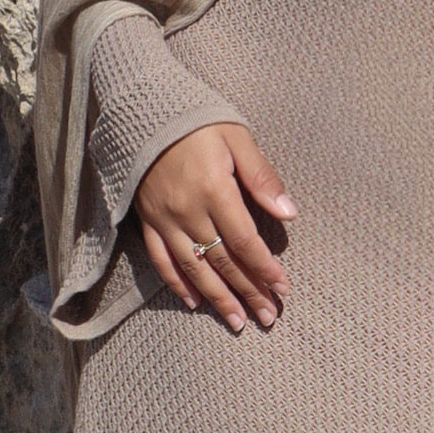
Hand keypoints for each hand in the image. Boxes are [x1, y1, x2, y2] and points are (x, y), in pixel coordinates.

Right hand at [135, 123, 293, 332]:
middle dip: (249, 291)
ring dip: (218, 299)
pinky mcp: (147, 220)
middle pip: (223, 262)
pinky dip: (177, 284)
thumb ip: (262, 177)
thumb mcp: (237, 138)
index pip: (245, 242)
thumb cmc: (197, 121)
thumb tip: (290, 213)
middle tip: (269, 316)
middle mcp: (188, 212)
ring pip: (194, 269)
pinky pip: (161, 260)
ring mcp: (164, 219)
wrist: (143, 110)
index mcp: (214, 191)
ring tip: (238, 322)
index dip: (265, 268)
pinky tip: (193, 302)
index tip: (283, 287)